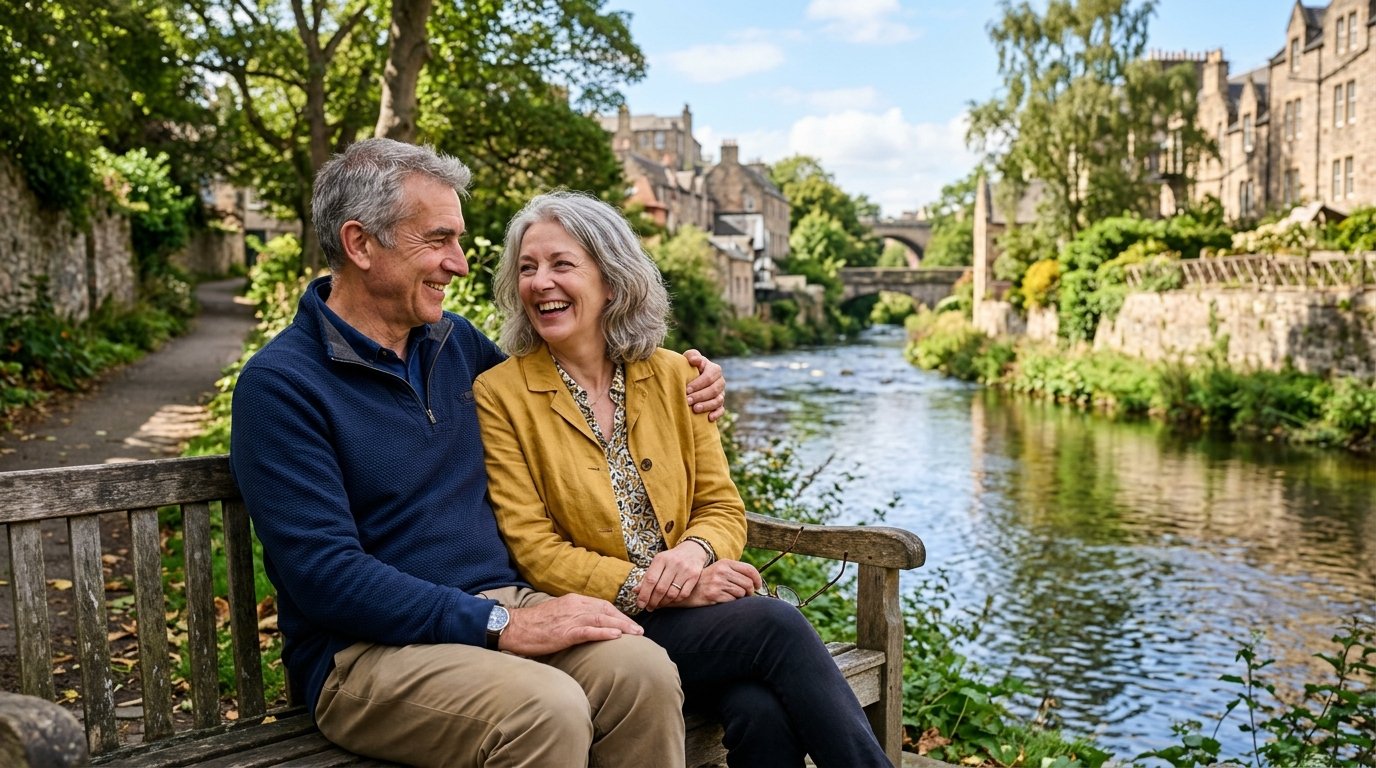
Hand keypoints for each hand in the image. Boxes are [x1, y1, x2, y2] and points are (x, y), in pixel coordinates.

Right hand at [499, 594, 643, 655]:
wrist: (514, 627)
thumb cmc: (534, 624)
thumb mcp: (557, 614)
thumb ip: (573, 615)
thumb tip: (588, 623)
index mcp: (573, 600)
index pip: (602, 605)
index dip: (618, 614)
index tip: (629, 623)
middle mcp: (574, 606)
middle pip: (606, 610)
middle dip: (625, 620)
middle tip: (640, 631)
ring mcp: (570, 619)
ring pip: (602, 619)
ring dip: (622, 626)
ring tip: (636, 634)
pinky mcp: (564, 632)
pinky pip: (589, 631)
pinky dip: (604, 632)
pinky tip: (617, 636)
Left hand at [635, 541, 711, 610]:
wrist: (692, 550)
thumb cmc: (671, 559)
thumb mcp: (658, 563)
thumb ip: (647, 577)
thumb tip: (635, 591)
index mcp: (661, 559)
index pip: (650, 580)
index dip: (644, 594)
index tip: (640, 604)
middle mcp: (673, 563)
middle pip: (660, 589)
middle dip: (653, 601)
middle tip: (649, 607)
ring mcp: (685, 570)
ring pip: (672, 593)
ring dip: (663, 603)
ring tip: (658, 605)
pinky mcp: (694, 576)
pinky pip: (683, 594)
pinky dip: (675, 600)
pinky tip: (670, 601)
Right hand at [677, 560, 762, 607]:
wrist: (685, 589)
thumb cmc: (705, 581)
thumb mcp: (718, 570)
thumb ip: (734, 572)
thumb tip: (755, 581)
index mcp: (725, 563)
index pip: (749, 570)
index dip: (757, 579)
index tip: (758, 586)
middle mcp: (722, 571)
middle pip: (748, 583)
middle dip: (749, 591)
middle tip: (744, 594)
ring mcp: (717, 583)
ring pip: (741, 593)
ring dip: (739, 597)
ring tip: (729, 596)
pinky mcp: (714, 594)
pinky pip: (732, 601)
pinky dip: (731, 602)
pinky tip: (722, 599)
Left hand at [683, 349, 725, 421]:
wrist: (690, 379)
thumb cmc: (688, 367)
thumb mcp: (689, 358)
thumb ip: (692, 355)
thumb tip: (694, 360)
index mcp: (714, 369)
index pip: (709, 377)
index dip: (698, 384)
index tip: (686, 389)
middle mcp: (720, 381)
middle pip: (714, 390)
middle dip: (700, 396)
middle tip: (687, 400)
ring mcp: (721, 393)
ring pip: (718, 400)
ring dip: (707, 405)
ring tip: (695, 409)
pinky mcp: (720, 404)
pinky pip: (722, 410)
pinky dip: (716, 414)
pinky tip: (709, 418)